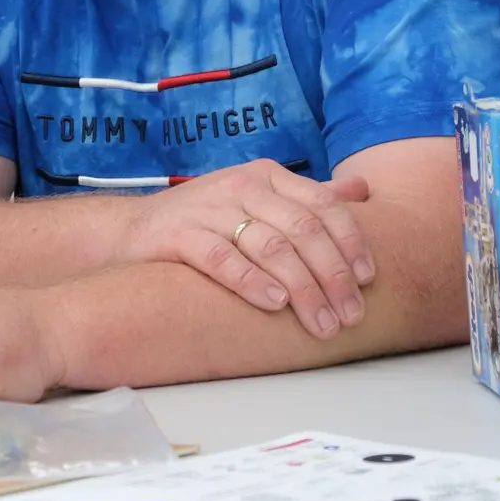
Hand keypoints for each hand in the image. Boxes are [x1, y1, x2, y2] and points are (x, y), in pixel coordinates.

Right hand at [129, 159, 373, 339]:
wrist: (131, 230)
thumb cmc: (205, 221)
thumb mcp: (258, 199)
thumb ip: (308, 196)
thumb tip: (363, 188)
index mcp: (266, 176)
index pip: (322, 204)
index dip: (350, 243)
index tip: (368, 281)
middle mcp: (241, 185)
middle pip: (302, 229)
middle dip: (333, 276)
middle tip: (350, 316)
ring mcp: (209, 208)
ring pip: (270, 246)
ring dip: (303, 289)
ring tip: (321, 324)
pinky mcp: (180, 234)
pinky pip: (223, 258)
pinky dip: (252, 282)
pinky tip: (274, 304)